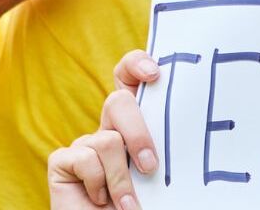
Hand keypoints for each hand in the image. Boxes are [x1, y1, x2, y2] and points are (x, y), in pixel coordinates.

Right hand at [48, 50, 163, 208]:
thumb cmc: (147, 206)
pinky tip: (100, 200)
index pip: (129, 79)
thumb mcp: (165, 174)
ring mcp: (83, 144)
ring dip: (122, 179)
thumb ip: (168, 146)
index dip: (136, 64)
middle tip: (150, 166)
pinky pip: (84, 159)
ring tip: (128, 203)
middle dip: (137, 133)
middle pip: (117, 102)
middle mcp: (108, 129)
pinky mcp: (62, 162)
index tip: (155, 74)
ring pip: (106, 140)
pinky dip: (99, 185)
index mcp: (135, 126)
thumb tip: (197, 123)